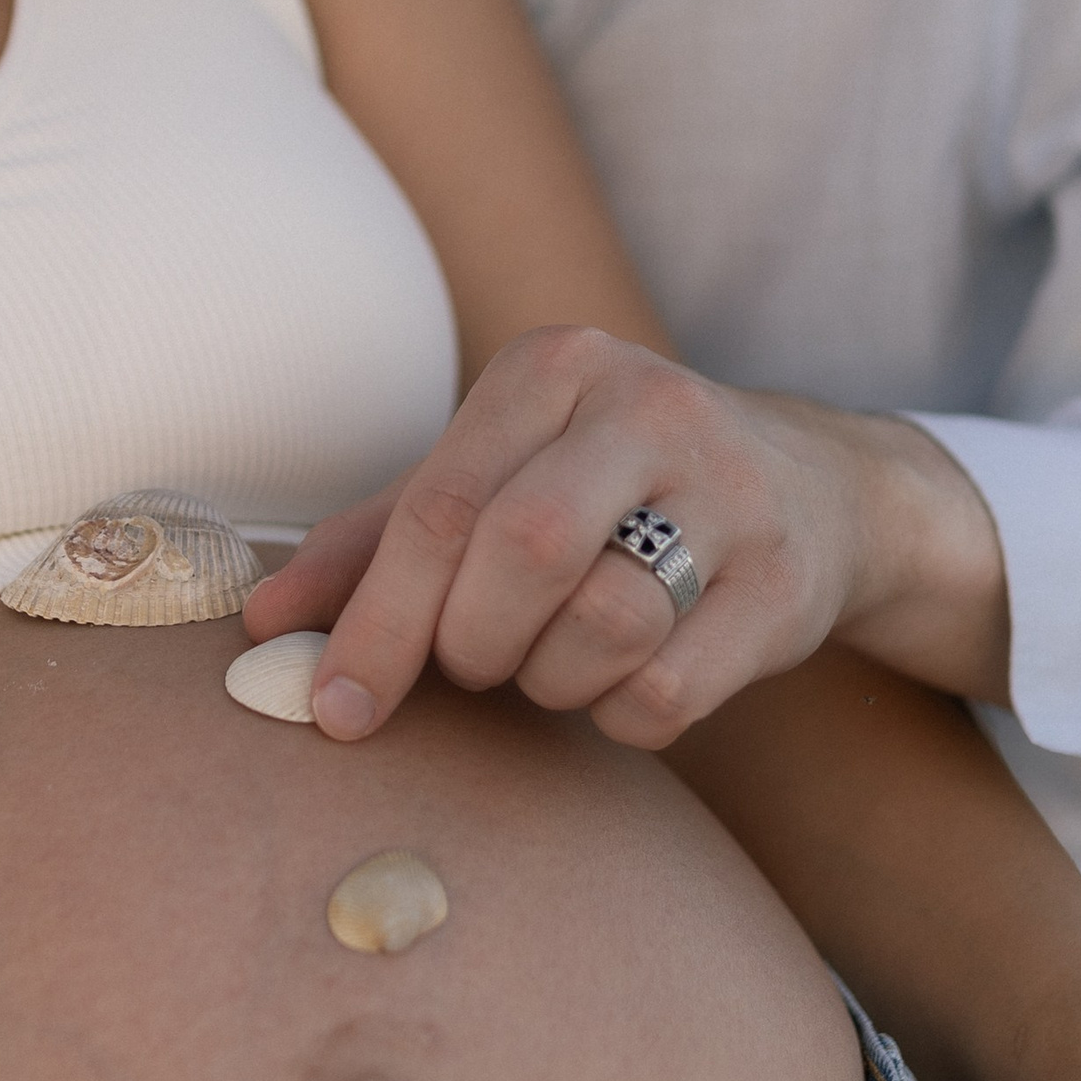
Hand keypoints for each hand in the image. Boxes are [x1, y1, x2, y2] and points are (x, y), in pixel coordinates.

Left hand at [249, 328, 1009, 746]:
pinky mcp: (785, 584)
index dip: (376, 621)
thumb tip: (260, 626)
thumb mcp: (496, 477)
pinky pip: (666, 692)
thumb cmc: (612, 488)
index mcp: (554, 366)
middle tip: (477, 659)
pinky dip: (621, 713)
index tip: (334, 707)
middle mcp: (649, 407)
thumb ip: (374, 542)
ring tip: (556, 658)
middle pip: (519, 556)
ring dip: (550, 681)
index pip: (439, 504)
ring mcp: (733, 492)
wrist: (820, 491)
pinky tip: (626, 679)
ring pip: (599, 628)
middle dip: (472, 642)